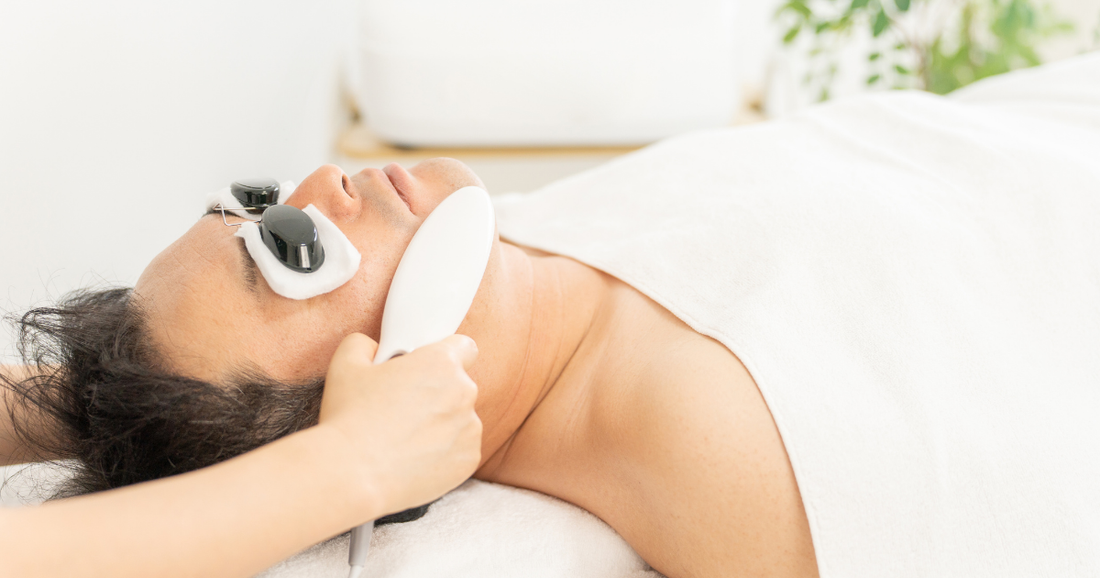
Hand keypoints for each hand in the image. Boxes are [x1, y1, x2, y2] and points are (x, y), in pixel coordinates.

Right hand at [317, 333, 481, 517]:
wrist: (353, 475)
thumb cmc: (349, 419)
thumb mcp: (345, 365)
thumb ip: (365, 344)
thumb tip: (376, 348)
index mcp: (440, 363)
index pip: (463, 347)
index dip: (445, 355)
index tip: (429, 368)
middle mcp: (463, 393)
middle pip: (459, 385)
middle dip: (438, 392)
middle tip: (404, 407)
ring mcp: (470, 429)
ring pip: (461, 419)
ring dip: (442, 423)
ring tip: (405, 437)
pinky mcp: (468, 460)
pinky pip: (461, 449)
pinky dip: (444, 453)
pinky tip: (414, 457)